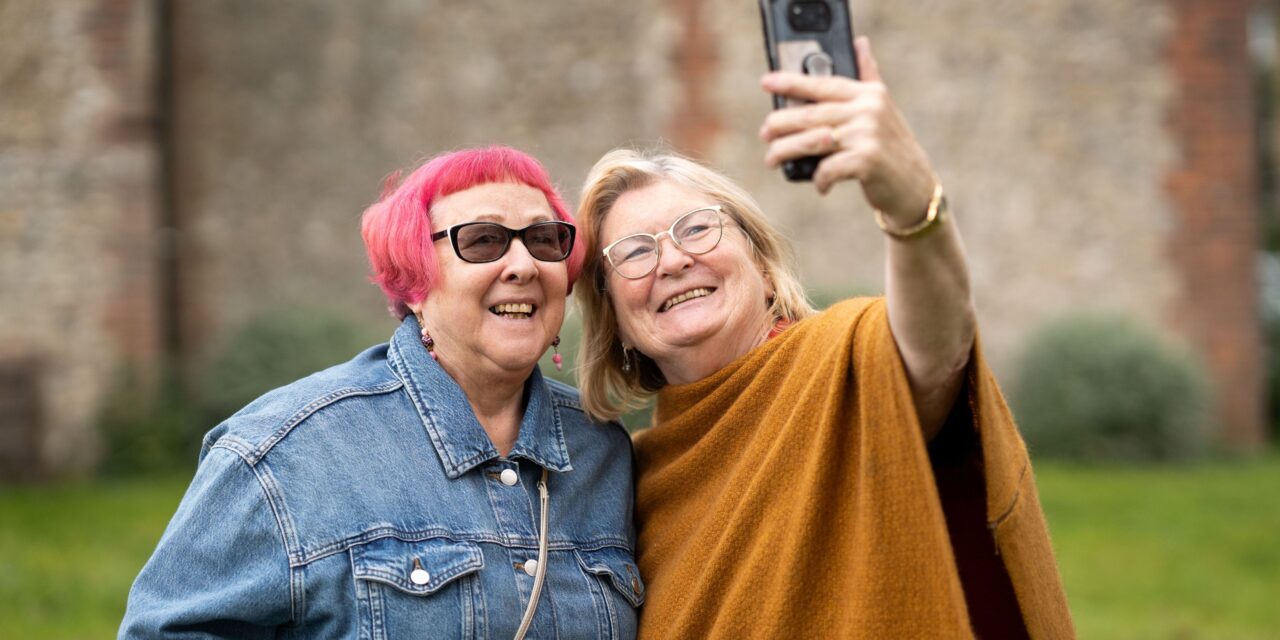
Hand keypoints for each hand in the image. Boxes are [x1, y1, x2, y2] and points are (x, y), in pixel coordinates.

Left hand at [759, 37, 935, 222]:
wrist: (915, 184)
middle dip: (781, 124)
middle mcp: (868, 110)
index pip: (822, 84)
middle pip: (811, 114)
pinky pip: (828, 168)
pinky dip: (819, 178)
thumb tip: (859, 43)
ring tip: (771, 159)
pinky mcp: (866, 161)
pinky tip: (819, 184)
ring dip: (786, 151)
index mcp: (868, 94)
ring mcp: (867, 135)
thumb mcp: (882, 107)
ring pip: (812, 141)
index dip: (792, 83)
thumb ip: (868, 75)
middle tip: (764, 133)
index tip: (766, 82)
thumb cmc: (891, 146)